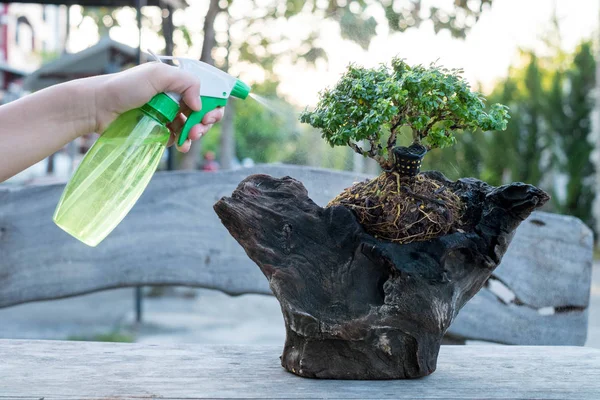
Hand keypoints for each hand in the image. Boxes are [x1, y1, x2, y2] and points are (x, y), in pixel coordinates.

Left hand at [93, 62, 223, 152]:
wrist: (97, 108)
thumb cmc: (124, 87)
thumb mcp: (157, 75)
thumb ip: (185, 82)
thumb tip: (199, 105)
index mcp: (176, 82)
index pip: (205, 92)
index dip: (213, 103)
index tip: (210, 114)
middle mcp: (174, 97)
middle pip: (202, 111)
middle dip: (206, 121)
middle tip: (199, 128)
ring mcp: (167, 115)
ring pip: (192, 126)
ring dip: (196, 134)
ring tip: (189, 138)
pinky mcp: (158, 130)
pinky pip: (178, 138)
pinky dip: (183, 142)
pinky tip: (181, 145)